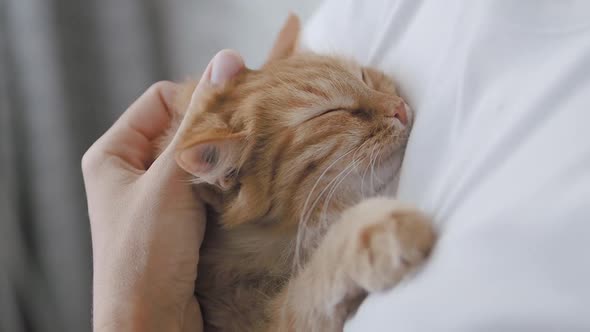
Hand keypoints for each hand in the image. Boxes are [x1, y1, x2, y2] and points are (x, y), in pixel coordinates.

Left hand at [82, 50, 244, 331]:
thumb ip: (199, 123)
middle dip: (217, 129)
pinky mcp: (184, 220)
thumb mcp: (168, 182)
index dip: (198, 96)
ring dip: (227, 158)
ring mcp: (161, 197)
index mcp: (113, 154)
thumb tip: (227, 61)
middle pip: (184, 127)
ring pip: (202, 157)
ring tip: (251, 162)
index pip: (163, 98)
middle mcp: (135, 172)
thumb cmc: (143, 256)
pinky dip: (231, 183)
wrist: (152, 327)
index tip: (237, 105)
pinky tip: (247, 187)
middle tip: (251, 132)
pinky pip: (212, 185)